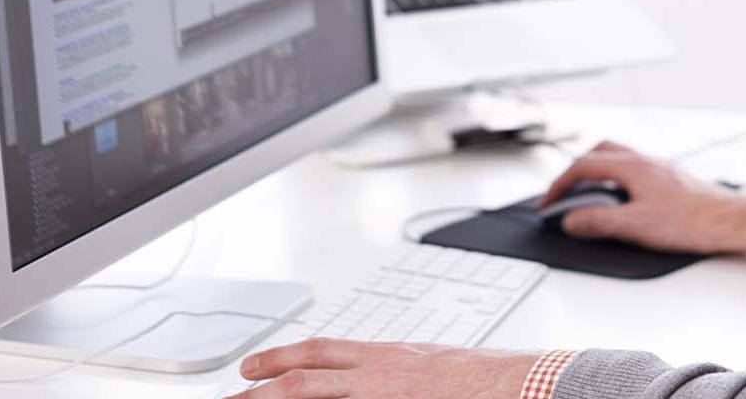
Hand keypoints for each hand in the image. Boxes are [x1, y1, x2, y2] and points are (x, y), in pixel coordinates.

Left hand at [232, 338, 535, 398]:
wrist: (515, 384)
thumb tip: (383, 378)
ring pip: (312, 393)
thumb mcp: (431, 365)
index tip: (254, 367)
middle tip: (230, 395)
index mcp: (386, 356)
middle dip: (262, 387)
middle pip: (304, 377)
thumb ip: (401, 372)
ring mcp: (382, 393)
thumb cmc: (483, 379)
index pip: (321, 352)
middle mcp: (377, 373)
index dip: (282, 358)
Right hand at [538, 141, 745, 254]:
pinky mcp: (669, 179)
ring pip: (617, 158)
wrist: (729, 221)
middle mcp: (644, 160)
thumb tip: (572, 220)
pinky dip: (616, 179)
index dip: (559, 185)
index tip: (549, 203)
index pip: (582, 167)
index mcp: (631, 166)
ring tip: (588, 195)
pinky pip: (633, 169)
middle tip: (564, 193)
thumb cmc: (691, 220)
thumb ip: (598, 221)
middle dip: (575, 171)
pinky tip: (622, 199)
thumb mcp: (635, 225)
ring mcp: (658, 167)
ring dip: (596, 172)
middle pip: (598, 153)